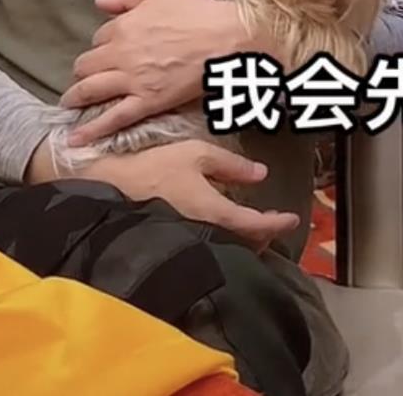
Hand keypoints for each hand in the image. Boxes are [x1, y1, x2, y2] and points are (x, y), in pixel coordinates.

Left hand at [60, 0, 245, 145]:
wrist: (226, 38)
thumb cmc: (199, 11)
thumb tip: (100, 2)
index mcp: (123, 26)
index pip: (99, 37)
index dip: (104, 43)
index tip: (110, 47)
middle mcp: (120, 54)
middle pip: (87, 64)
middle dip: (84, 70)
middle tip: (86, 76)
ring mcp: (132, 80)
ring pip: (91, 90)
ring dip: (76, 97)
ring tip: (70, 103)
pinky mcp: (146, 102)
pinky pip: (113, 118)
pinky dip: (92, 130)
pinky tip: (76, 138)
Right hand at [86, 139, 298, 252]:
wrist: (109, 191)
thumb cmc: (154, 169)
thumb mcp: (196, 154)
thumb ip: (231, 165)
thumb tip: (261, 174)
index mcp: (214, 211)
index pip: (255, 224)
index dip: (277, 223)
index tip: (293, 218)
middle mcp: (205, 234)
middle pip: (245, 243)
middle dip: (264, 234)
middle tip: (275, 221)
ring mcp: (190, 242)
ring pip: (228, 249)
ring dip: (245, 240)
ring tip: (255, 225)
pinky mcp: (177, 244)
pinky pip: (210, 248)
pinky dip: (225, 242)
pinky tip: (225, 228)